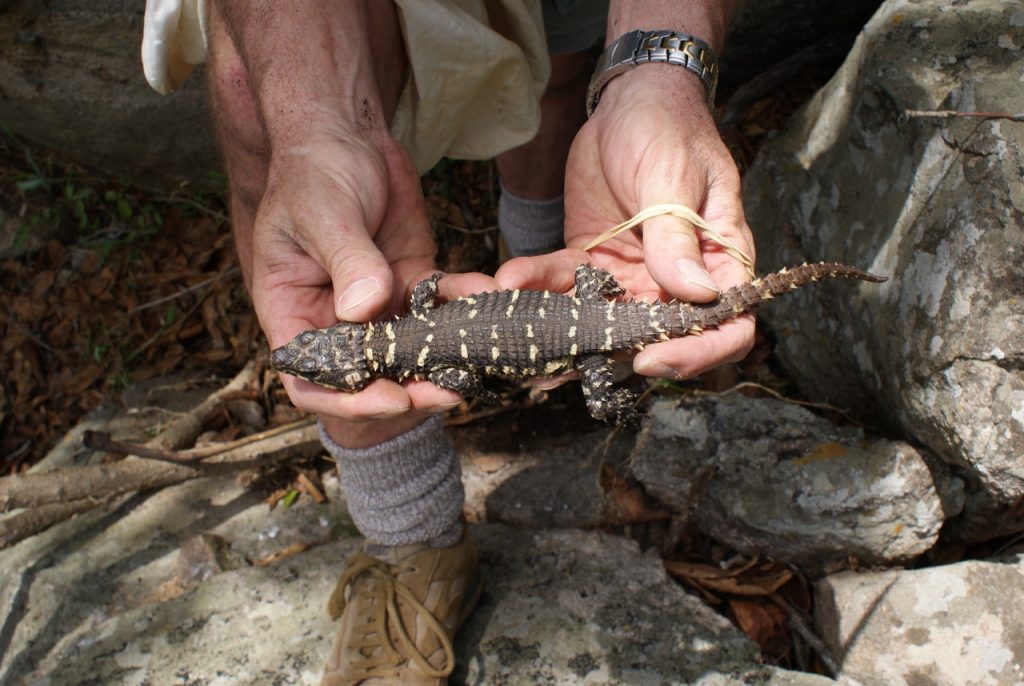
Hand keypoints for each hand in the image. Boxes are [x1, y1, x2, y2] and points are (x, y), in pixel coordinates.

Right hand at [249, 129, 495, 445]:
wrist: (346, 136)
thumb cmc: (314, 172)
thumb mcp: (324, 213)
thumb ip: (345, 260)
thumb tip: (363, 308)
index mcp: (293, 312)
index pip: (313, 378)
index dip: (349, 399)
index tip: (391, 398)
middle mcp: (334, 318)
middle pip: (368, 376)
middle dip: (409, 389)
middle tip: (449, 391)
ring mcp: (376, 304)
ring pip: (410, 350)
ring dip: (442, 359)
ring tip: (477, 361)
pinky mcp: (410, 281)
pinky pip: (439, 306)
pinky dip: (463, 304)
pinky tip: (486, 295)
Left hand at [497, 65, 754, 379]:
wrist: (631, 101)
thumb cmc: (670, 130)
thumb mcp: (675, 178)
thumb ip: (678, 236)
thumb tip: (698, 294)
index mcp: (718, 264)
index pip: (727, 327)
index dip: (696, 354)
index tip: (651, 360)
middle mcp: (677, 283)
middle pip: (655, 339)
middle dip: (606, 355)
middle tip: (561, 366)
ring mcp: (631, 278)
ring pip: (600, 322)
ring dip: (559, 331)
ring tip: (519, 334)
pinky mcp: (591, 263)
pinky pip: (564, 285)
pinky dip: (535, 287)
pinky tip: (506, 283)